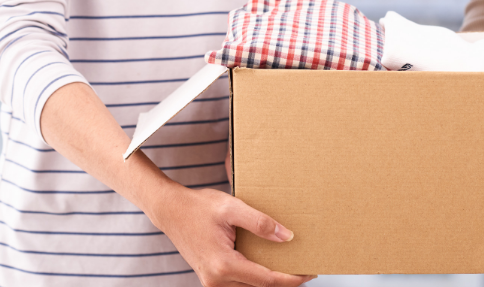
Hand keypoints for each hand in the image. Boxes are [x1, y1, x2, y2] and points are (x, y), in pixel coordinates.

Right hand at [148, 183, 314, 286]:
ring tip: (291, 266)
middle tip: (306, 268)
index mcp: (223, 265)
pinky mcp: (211, 277)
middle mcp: (216, 279)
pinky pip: (240, 282)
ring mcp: (212, 281)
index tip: (310, 272)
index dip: (291, 279)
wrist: (170, 210)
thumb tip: (286, 237)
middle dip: (284, 280)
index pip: (266, 280)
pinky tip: (269, 263)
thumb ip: (260, 223)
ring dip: (270, 280)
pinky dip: (256, 276)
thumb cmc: (198, 207)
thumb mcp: (232, 208)